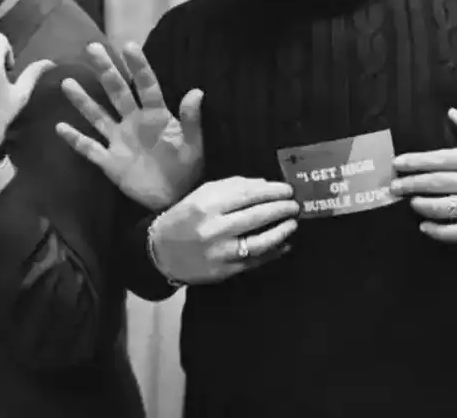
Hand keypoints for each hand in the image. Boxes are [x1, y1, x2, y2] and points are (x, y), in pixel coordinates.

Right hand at [55, 41, 202, 210]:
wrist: (174, 199)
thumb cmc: (187, 168)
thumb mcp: (194, 144)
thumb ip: (192, 120)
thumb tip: (197, 91)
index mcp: (156, 116)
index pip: (146, 85)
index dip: (138, 66)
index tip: (128, 45)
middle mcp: (133, 122)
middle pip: (117, 92)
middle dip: (106, 71)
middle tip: (92, 48)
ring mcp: (119, 140)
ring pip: (98, 115)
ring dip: (83, 100)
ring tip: (68, 83)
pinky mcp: (109, 161)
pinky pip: (89, 147)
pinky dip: (75, 139)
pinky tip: (60, 127)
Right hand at [150, 177, 299, 283]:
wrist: (161, 252)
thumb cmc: (184, 218)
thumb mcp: (201, 195)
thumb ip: (232, 187)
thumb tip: (265, 185)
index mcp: (207, 205)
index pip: (248, 194)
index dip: (272, 191)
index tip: (287, 189)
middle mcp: (214, 228)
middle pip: (257, 216)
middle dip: (281, 209)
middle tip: (296, 205)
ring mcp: (220, 252)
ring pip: (259, 242)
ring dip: (281, 232)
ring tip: (293, 223)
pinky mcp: (225, 271)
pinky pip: (255, 261)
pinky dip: (273, 253)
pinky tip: (284, 245)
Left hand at [390, 108, 456, 241]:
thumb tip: (451, 113)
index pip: (438, 159)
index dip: (414, 162)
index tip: (397, 164)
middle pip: (433, 183)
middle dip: (409, 184)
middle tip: (393, 186)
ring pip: (440, 208)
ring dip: (421, 205)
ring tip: (411, 202)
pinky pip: (456, 232)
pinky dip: (437, 232)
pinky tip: (425, 227)